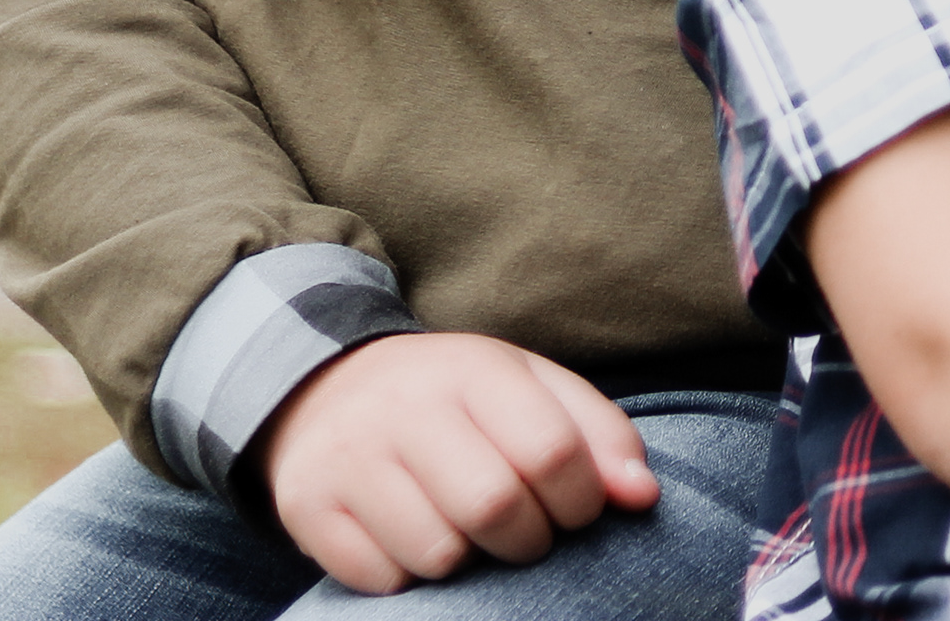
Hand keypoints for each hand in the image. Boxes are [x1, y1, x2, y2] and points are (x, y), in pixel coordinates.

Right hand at [261, 331, 658, 592]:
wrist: (326, 390)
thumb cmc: (454, 401)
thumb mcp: (528, 389)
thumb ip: (597, 435)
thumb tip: (642, 496)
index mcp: (473, 369)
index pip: (551, 450)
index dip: (582, 499)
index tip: (577, 508)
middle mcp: (405, 405)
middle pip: (494, 508)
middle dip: (528, 539)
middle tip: (524, 532)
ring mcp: (349, 455)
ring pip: (437, 554)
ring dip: (467, 561)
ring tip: (462, 530)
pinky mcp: (306, 505)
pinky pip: (380, 579)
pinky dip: (407, 576)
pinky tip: (408, 537)